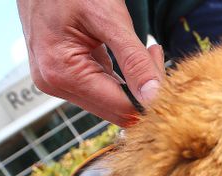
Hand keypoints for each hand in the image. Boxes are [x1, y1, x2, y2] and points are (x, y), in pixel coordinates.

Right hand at [16, 0, 166, 125]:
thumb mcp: (109, 20)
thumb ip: (134, 61)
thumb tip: (154, 97)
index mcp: (62, 74)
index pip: (121, 108)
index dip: (150, 97)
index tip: (165, 70)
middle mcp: (55, 84)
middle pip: (117, 109)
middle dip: (143, 89)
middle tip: (155, 53)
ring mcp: (57, 82)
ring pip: (112, 102)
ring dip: (134, 82)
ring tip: (146, 50)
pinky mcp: (65, 75)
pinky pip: (102, 88)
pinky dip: (122, 76)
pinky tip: (133, 54)